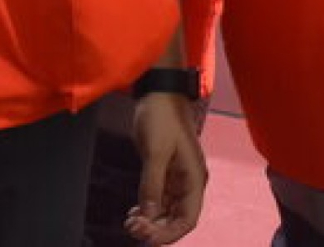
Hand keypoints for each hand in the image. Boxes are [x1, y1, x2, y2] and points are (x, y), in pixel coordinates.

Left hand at [126, 93, 207, 243]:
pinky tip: (133, 213)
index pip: (188, 219)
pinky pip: (159, 201)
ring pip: (167, 212)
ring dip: (150, 222)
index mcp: (194, 177)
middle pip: (177, 219)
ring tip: (130, 222)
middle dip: (156, 229)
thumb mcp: (156, 151)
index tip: (146, 237)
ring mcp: (177, 178)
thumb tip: (148, 216)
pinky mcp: (166, 173)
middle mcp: (188, 181)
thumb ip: (152, 185)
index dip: (168, 234)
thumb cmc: (162, 116)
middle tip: (132, 228)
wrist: (159, 92)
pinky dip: (147, 211)